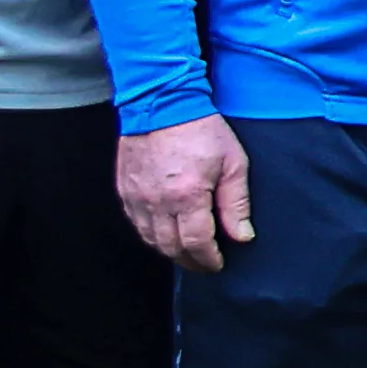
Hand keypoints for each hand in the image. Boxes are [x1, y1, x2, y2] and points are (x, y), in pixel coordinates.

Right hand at [116, 116, 254, 274]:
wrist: (162, 102)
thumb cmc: (201, 129)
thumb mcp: (233, 163)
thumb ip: (236, 203)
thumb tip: (242, 236)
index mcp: (187, 196)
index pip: (196, 243)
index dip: (208, 259)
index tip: (218, 264)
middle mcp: (157, 201)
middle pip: (171, 247)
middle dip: (190, 261)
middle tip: (204, 264)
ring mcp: (136, 196)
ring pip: (150, 239)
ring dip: (169, 251)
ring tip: (187, 253)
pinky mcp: (124, 189)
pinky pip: (135, 223)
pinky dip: (150, 235)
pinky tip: (163, 234)